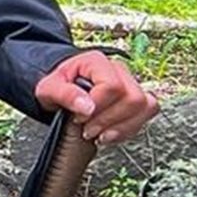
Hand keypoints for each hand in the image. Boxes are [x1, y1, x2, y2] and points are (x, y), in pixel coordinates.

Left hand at [34, 51, 158, 147]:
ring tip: (99, 135)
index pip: (112, 86)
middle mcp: (118, 71)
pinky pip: (147, 115)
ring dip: (122, 127)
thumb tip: (87, 107)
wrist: (61, 90)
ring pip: (146, 106)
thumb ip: (64, 95)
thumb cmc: (56, 86)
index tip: (80, 117)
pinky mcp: (136, 100)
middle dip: (109, 120)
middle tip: (87, 129)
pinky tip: (108, 134)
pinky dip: (128, 130)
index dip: (98, 106)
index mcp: (97, 62)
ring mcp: (130, 84)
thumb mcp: (48, 89)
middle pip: (133, 98)